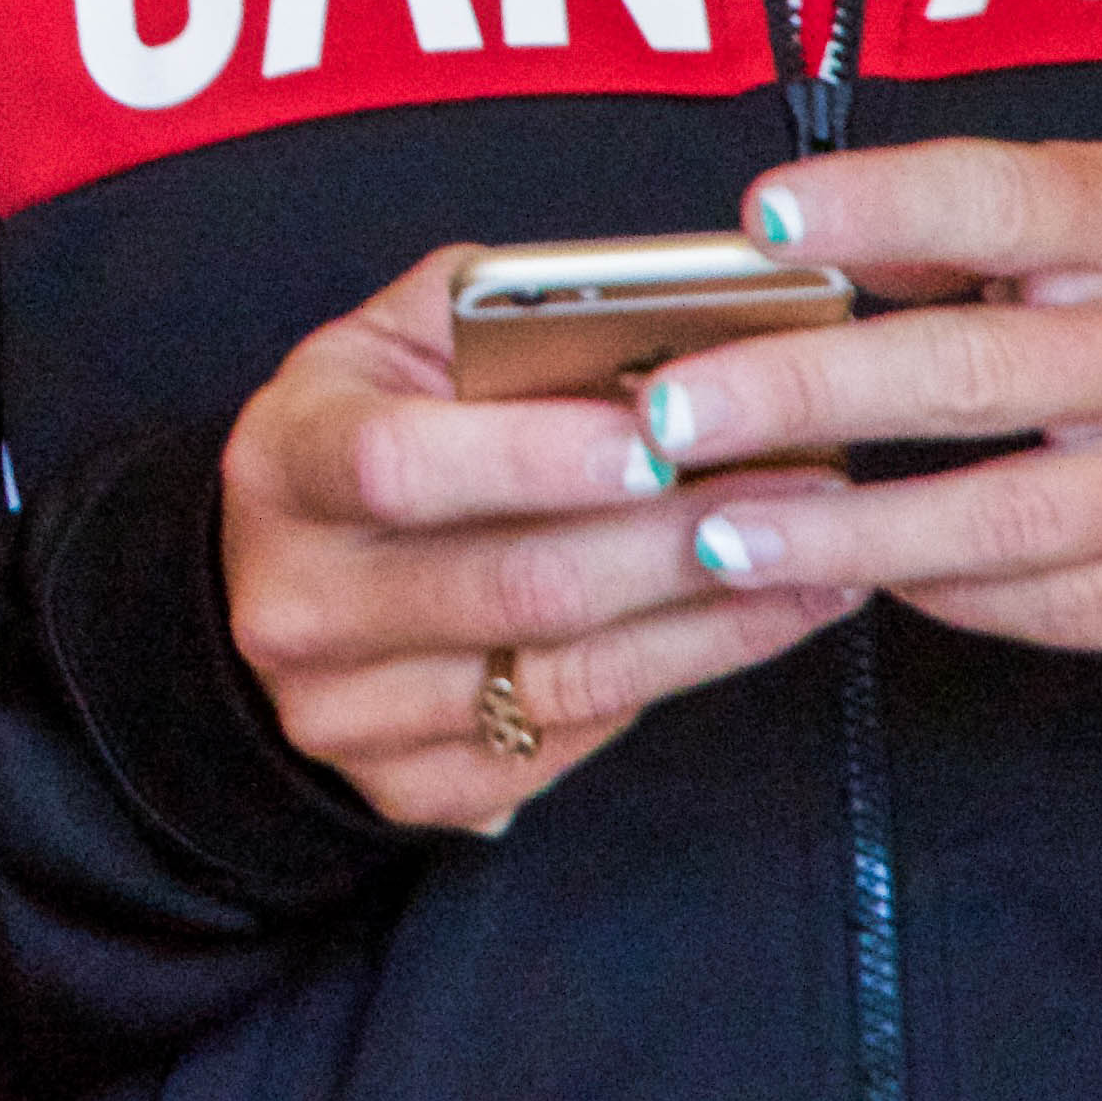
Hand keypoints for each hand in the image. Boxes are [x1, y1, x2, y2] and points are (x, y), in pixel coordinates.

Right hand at [222, 246, 860, 828]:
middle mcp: (297, 600)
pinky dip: (676, 683)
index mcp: (283, 462)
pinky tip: (751, 626)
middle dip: (679, 539)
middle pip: (515, 586)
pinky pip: (569, 748)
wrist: (280, 575)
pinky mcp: (402, 787)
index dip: (534, 456)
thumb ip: (497, 312)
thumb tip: (659, 316)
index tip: (664, 437)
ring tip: (821, 559)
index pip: (399, 465)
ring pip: (564, 680)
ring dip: (714, 621)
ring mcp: (341, 710)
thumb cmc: (367, 428)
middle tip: (806, 489)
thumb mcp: (393, 343)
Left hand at [629, 139, 1101, 684]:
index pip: (1003, 196)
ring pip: (1006, 515)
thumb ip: (970, 227)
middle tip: (674, 415)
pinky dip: (948, 597)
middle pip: (974, 371)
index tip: (759, 225)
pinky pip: (1063, 605)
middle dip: (802, 394)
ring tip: (719, 529)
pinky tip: (861, 579)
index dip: (876, 206)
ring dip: (844, 531)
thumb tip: (789, 246)